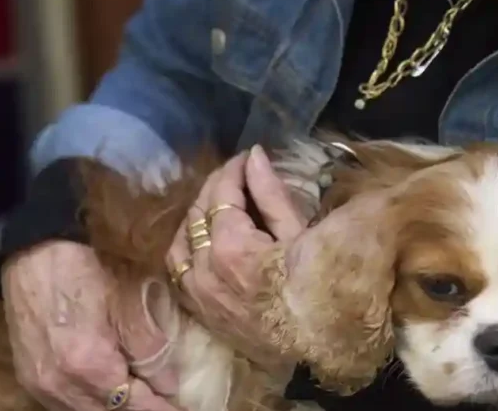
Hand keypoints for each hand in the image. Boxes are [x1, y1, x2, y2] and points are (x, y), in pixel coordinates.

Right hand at [3, 241, 180, 410]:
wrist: (33, 248)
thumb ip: (150, 348)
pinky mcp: (29, 378)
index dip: (161, 408)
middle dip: (141, 409)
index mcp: (88, 365)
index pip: (134, 405)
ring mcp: (39, 385)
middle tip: (167, 403)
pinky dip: (92, 403)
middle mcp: (59, 385)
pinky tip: (111, 394)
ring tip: (144, 398)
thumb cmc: (86, 266)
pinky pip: (65, 405)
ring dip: (116, 408)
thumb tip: (169, 386)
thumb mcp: (129, 300)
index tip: (185, 410)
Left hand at [166, 145, 308, 366]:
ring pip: (179, 242)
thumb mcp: (299, 233)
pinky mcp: (199, 311)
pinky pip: (178, 272)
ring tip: (217, 205)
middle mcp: (205, 269)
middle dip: (215, 188)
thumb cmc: (318, 284)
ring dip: (195, 218)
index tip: (246, 157)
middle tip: (236, 175)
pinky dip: (186, 249)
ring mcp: (198, 293)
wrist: (319, 340)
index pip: (220, 193)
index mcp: (231, 246)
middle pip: (196, 213)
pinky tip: (202, 241)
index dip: (232, 169)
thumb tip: (253, 156)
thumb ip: (270, 193)